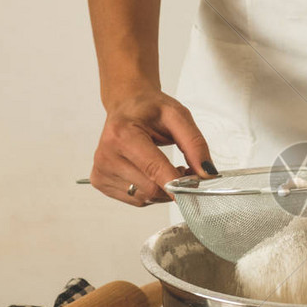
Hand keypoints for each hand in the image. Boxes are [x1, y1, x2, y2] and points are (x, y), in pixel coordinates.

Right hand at [90, 88, 215, 205]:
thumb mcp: (179, 116)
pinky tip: (150, 174)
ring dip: (162, 189)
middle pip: (151, 189)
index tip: (195, 187)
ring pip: (145, 198)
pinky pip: (136, 200)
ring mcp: (101, 170)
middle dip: (174, 185)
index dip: (178, 183)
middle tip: (183, 169)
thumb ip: (195, 145)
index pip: (154, 170)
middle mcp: (107, 154)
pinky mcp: (100, 182)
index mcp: (122, 135)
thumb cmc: (151, 110)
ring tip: (164, 167)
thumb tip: (207, 173)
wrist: (127, 106)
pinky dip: (149, 192)